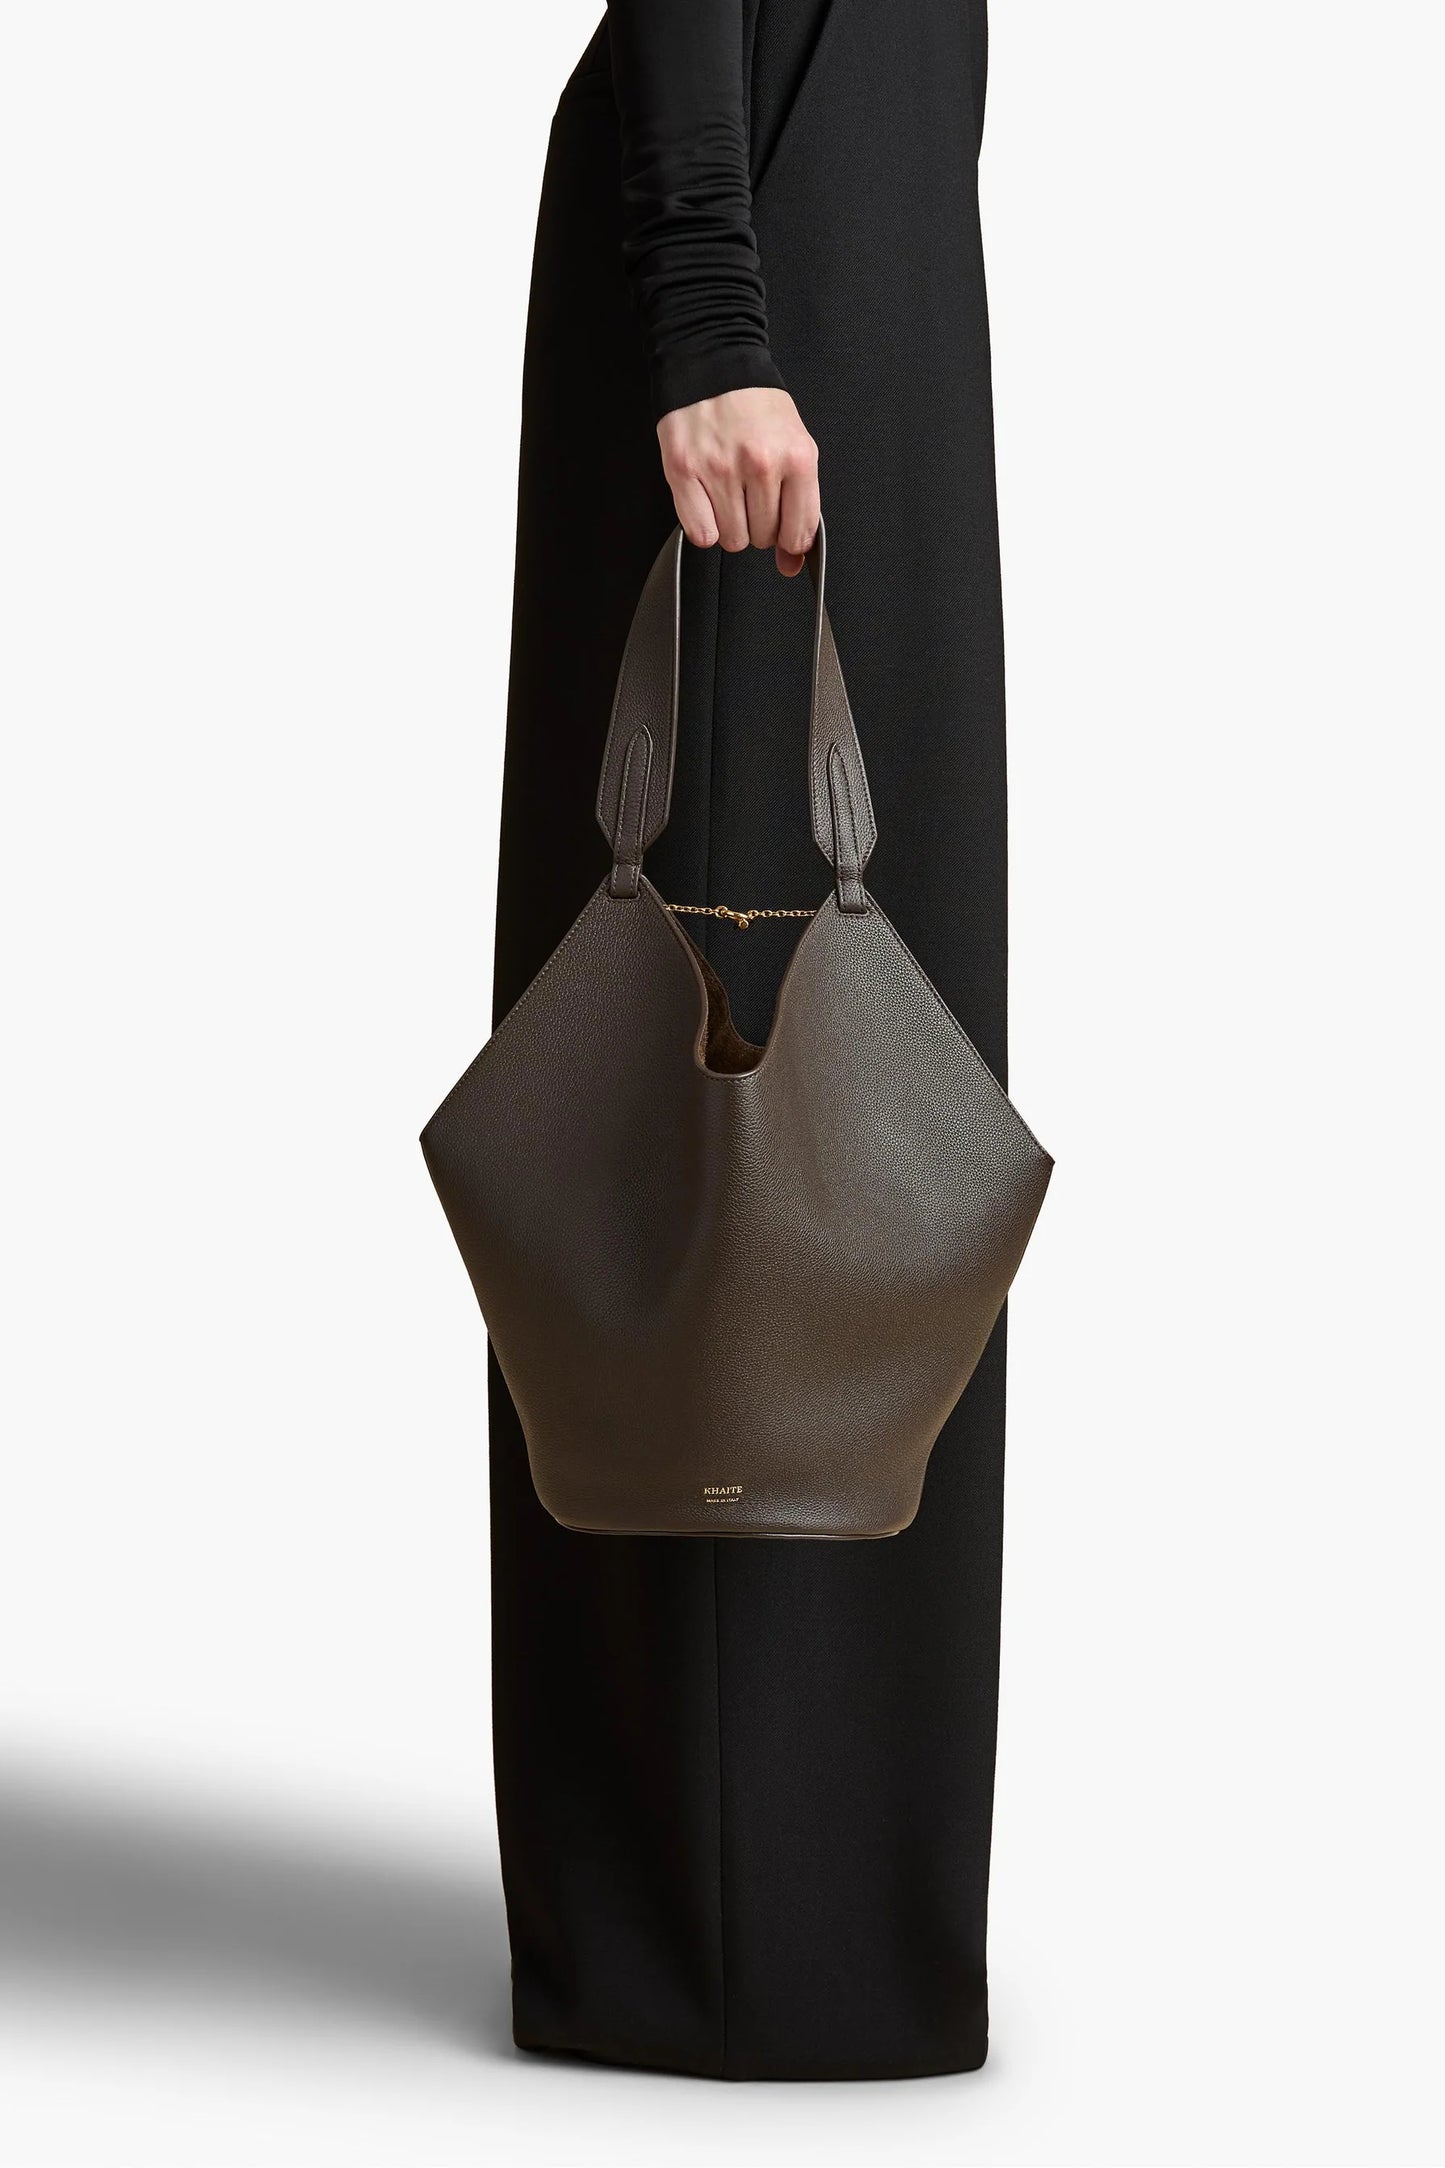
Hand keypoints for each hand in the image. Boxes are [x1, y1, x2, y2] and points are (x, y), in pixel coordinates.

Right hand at [657, 388, 819, 576]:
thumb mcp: (794, 445)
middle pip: (763, 539)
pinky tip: (708, 501)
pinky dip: (705, 526)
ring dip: (730, 525)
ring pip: (731, 540)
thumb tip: (792, 562)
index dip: (789, 539)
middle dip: (758, 525)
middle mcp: (760, 464)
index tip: (783, 529)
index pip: (798, 534)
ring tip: (729, 493)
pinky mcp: (685, 470)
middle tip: (751, 494)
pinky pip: (701, 533)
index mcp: (796, 457)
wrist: (713, 363)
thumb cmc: (755, 405)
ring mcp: (721, 468)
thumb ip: (800, 505)